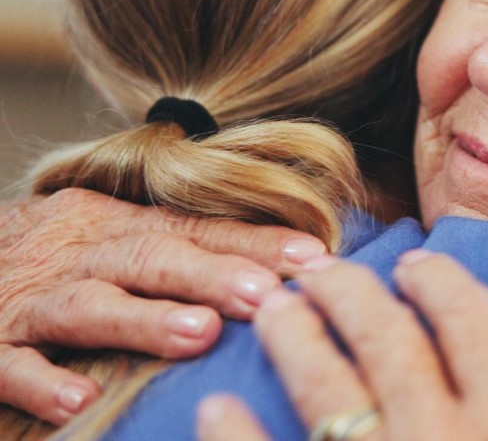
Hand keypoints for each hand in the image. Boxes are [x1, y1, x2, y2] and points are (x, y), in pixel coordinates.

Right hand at [0, 187, 326, 424]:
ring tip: (200, 336)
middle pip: (149, 257)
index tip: (314, 259)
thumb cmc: (47, 259)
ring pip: (88, 304)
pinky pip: (8, 362)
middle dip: (211, 274)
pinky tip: (79, 403)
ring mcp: (29, 298)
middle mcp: (78, 253)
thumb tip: (264, 271)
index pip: (194, 229)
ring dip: (144, 319)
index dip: (254, 241)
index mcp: (114, 226)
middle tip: (266, 296)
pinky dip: (40, 381)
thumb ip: (172, 250)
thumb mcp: (105, 237)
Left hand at [196, 251, 487, 440]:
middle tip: (323, 269)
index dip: (443, 282)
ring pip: (326, 385)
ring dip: (295, 338)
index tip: (418, 263)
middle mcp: (441, 435)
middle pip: (388, 338)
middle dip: (353, 292)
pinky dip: (237, 439)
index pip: (473, 323)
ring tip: (275, 308)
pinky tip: (216, 408)